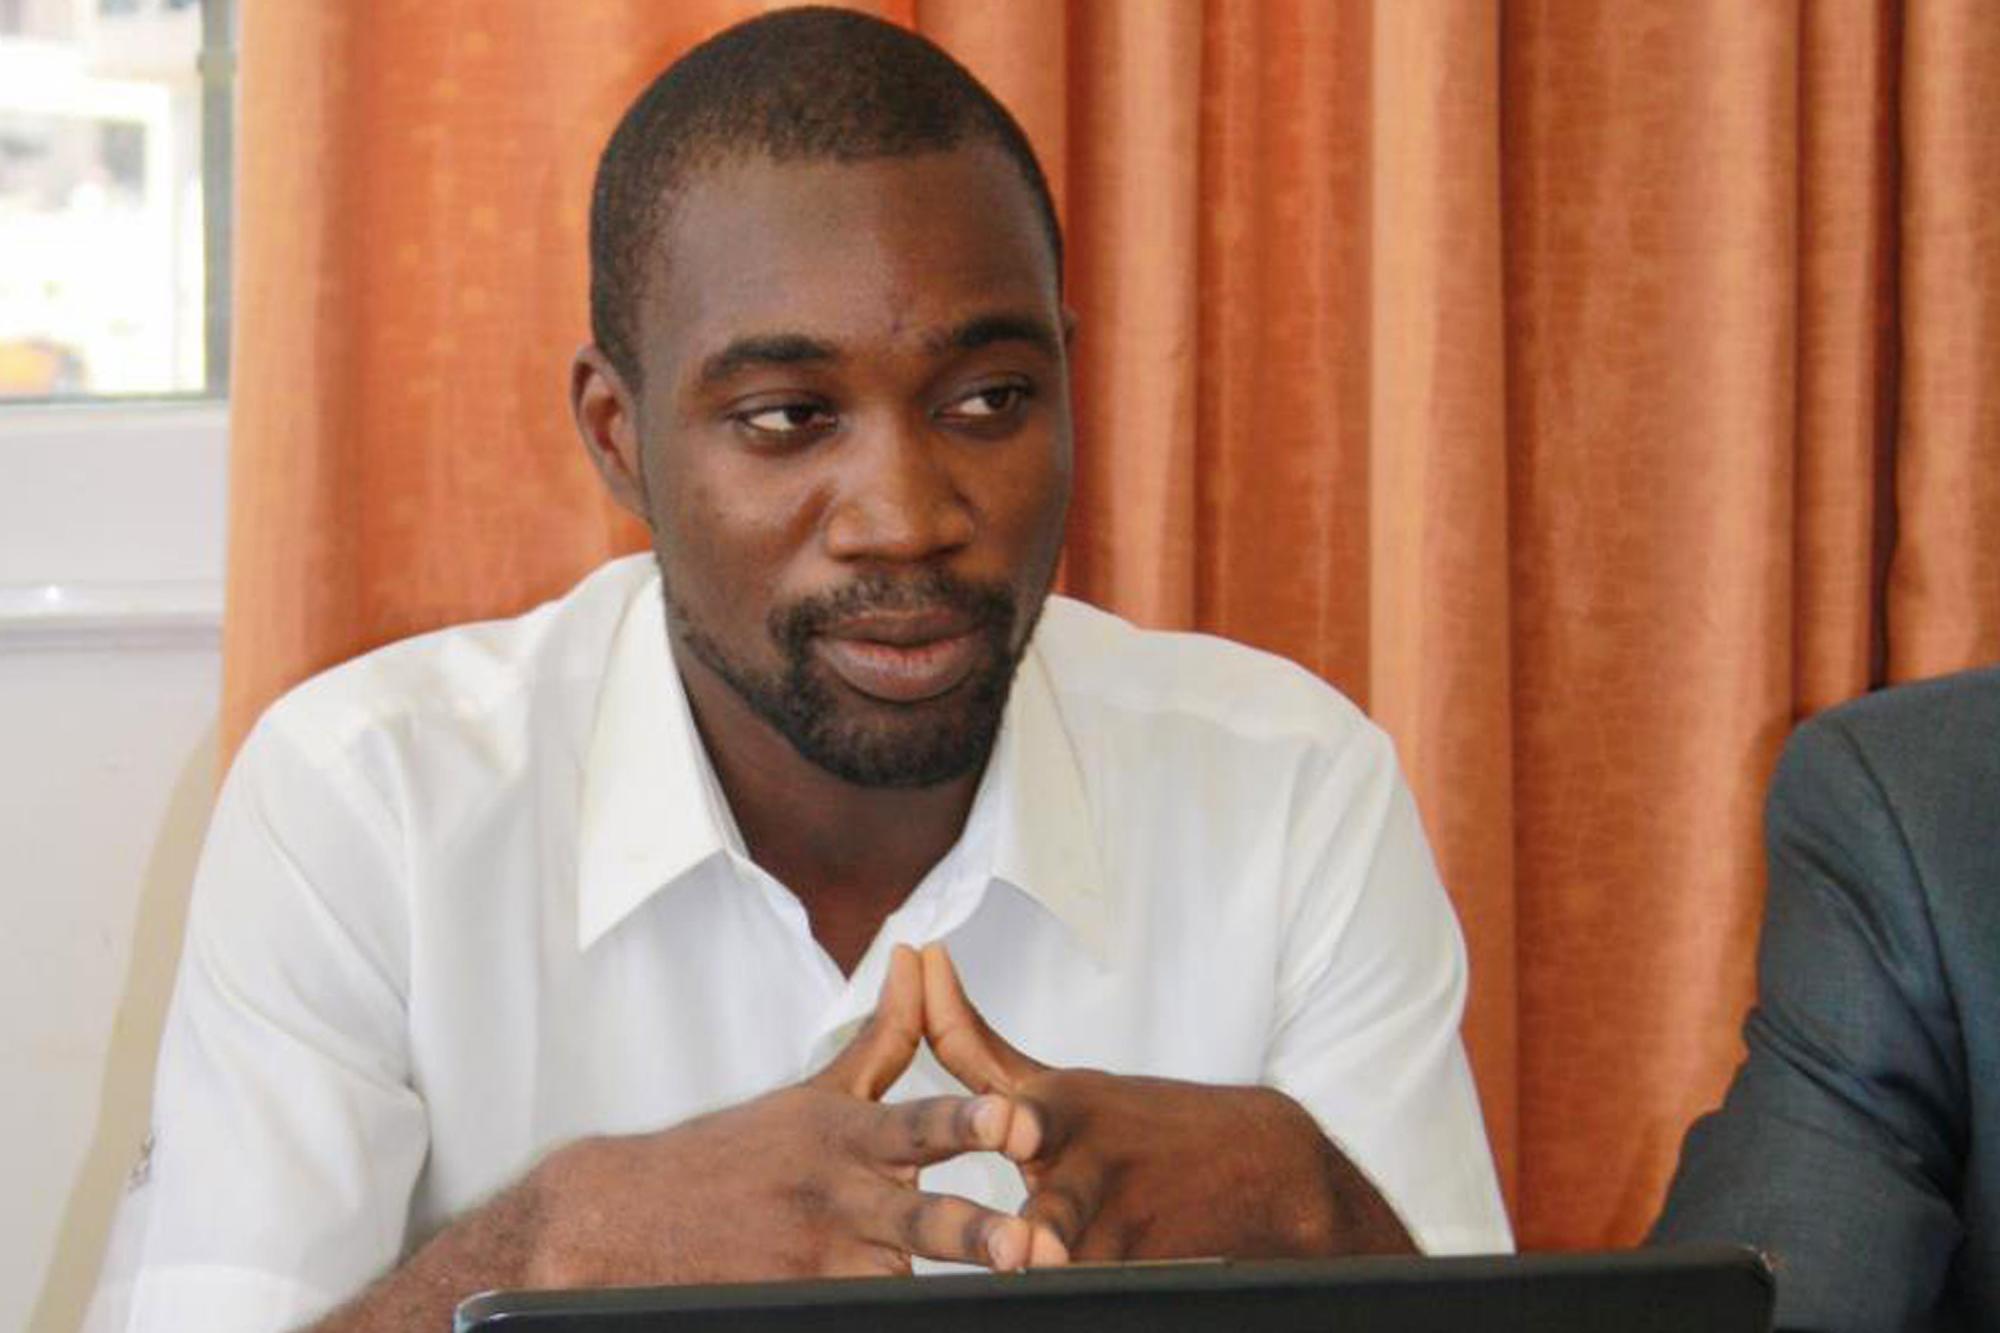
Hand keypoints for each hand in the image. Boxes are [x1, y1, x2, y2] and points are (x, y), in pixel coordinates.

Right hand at [523, 946, 1046, 1284]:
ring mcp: (820, 1263)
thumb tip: (920, 958)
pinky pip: (858, 1317)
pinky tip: (914, 1318)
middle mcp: (841, 1199)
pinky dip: (882, 1316)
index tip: (1009, 1120)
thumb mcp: (818, 1092)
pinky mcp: (798, 1306)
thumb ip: (887, 1037)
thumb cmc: (740, 1151)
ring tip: (1003, 1302)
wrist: (633, 1219)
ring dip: (928, 1290)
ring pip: (896, 1284)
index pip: (917, 1124)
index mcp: (849, 1137)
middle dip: (973, 1234)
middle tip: (1023, 1245)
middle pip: (920, 1220)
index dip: (965, 1124)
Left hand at [919, 944, 1416, 1262]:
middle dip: (1054, 1219)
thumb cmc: (1133, 1121)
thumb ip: (976, 1042)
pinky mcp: (1151, 1266)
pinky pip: (1111, 1286)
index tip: (1013, 1132)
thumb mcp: (1055, 1082)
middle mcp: (1093, 1163)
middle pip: (1066, 1199)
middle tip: (1038, 1245)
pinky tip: (1061, 1303)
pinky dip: (1090, 1289)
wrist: (1256, 1163)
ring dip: (1074, 1267)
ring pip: (1088, 1259)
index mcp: (1061, 1110)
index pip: (1030, 1106)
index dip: (1017, 1118)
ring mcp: (1126, 1220)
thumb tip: (923, 964)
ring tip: (1054, 1271)